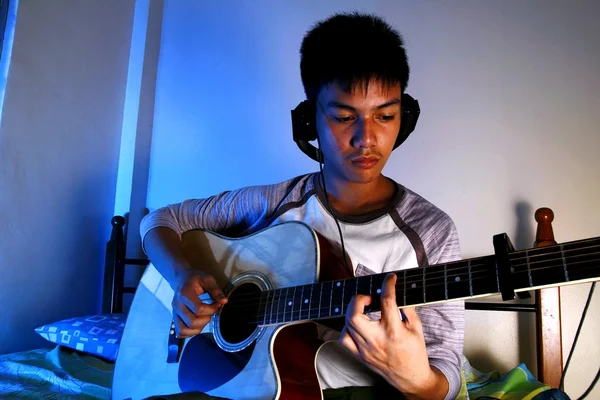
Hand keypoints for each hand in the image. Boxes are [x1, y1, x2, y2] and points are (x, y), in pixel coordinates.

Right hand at [171, 270, 227, 337]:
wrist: (180, 278)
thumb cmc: (194, 278)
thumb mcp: (207, 279)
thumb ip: (215, 290)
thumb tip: (224, 301)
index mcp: (184, 294)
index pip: (198, 309)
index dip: (211, 309)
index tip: (216, 304)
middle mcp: (177, 305)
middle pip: (192, 322)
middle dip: (206, 319)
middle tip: (210, 311)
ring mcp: (174, 313)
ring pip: (184, 330)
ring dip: (198, 328)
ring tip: (204, 318)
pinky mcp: (174, 319)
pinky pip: (180, 333)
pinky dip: (190, 332)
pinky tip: (198, 324)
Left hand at [340, 273, 446, 398]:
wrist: (411, 379)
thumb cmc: (415, 352)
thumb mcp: (417, 328)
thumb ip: (407, 308)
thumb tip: (397, 291)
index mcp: (394, 331)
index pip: (386, 301)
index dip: (388, 284)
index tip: (390, 278)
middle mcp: (377, 340)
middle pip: (355, 315)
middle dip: (358, 299)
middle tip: (368, 297)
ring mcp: (365, 349)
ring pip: (347, 325)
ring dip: (353, 311)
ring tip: (363, 308)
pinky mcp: (360, 356)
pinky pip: (344, 338)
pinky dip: (347, 327)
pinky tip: (356, 324)